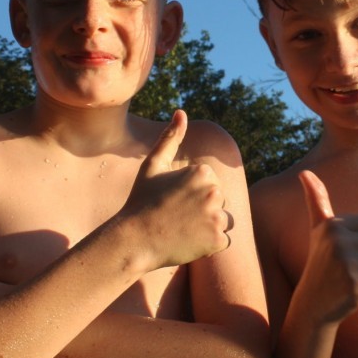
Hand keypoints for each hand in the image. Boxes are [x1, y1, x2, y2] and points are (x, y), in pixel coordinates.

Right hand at [121, 110, 230, 268]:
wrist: (134, 241)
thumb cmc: (141, 201)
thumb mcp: (153, 165)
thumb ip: (171, 138)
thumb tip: (181, 112)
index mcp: (202, 173)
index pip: (210, 182)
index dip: (191, 192)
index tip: (173, 199)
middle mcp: (213, 193)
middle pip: (218, 200)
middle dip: (202, 208)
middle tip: (176, 216)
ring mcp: (216, 217)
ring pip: (223, 220)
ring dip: (208, 226)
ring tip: (183, 229)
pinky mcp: (217, 240)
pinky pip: (222, 241)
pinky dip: (209, 244)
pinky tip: (188, 242)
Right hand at [295, 170, 357, 323]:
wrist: (312, 305)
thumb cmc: (321, 264)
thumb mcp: (318, 230)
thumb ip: (317, 200)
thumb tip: (305, 172)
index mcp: (333, 225)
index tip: (350, 251)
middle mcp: (338, 242)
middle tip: (353, 269)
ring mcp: (347, 265)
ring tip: (357, 279)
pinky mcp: (356, 286)